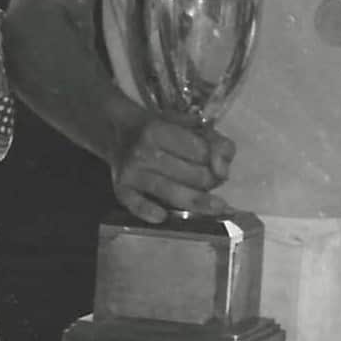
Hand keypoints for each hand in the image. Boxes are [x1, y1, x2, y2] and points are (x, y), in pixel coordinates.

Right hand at [110, 108, 232, 223]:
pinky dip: (151, 212)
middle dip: (209, 180)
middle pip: (193, 176)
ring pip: (173, 194)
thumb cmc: (159, 128)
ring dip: (198, 202)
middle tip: (208, 179)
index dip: (215, 159)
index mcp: (159, 130)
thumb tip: (222, 170)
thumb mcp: (187, 124)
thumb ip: (214, 142)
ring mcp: (132, 174)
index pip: (202, 153)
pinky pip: (138, 206)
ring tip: (214, 206)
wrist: (118, 132)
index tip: (214, 161)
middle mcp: (143, 152)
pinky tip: (164, 216)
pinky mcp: (121, 190)